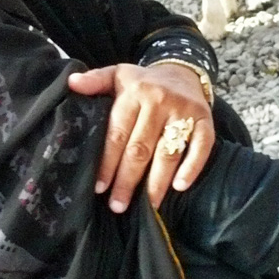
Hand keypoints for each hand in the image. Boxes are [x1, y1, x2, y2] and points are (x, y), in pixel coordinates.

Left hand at [67, 63, 214, 212]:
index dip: (107, 163)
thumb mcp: (117, 74)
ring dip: (157, 182)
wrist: (183, 71)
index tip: (100, 188)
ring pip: (168, 152)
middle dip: (128, 180)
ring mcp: (184, 112)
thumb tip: (72, 83)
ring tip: (148, 206)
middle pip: (141, 148)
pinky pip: (202, 147)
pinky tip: (179, 186)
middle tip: (118, 206)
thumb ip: (95, 81)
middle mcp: (159, 101)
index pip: (117, 134)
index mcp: (134, 93)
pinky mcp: (206, 120)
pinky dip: (192, 168)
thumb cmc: (144, 82)